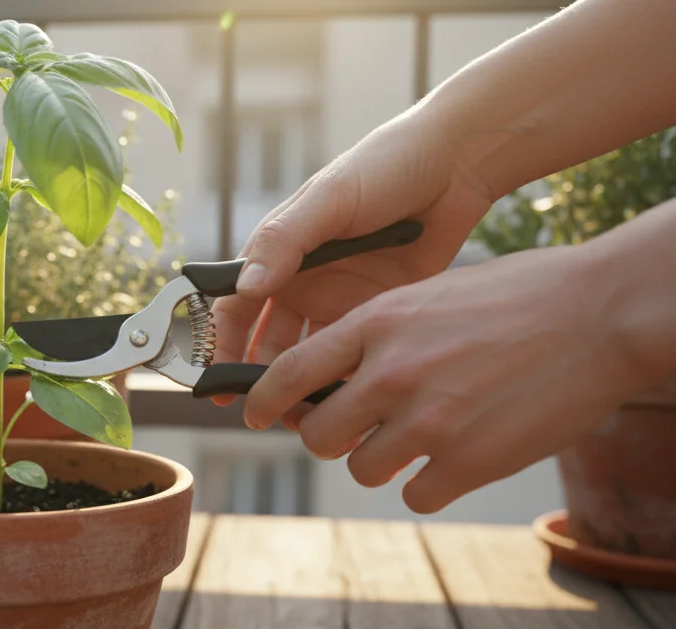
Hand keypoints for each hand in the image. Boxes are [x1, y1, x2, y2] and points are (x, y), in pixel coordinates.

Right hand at [210, 112, 494, 405]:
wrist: (456, 164)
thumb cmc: (384, 167)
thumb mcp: (329, 198)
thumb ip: (285, 241)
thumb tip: (245, 287)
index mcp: (279, 254)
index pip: (236, 309)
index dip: (223, 348)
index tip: (220, 386)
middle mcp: (302, 283)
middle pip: (268, 344)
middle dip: (261, 381)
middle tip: (265, 414)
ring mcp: (339, 301)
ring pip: (308, 358)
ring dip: (302, 387)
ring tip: (306, 417)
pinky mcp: (376, 314)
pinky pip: (351, 356)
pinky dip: (344, 381)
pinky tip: (348, 403)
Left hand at [243, 245, 652, 513]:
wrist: (602, 313)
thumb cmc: (521, 296)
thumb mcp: (431, 295)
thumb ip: (380, 335)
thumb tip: (338, 377)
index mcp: (377, 325)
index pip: (290, 374)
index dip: (264, 402)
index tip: (255, 415)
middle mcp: (391, 373)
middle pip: (320, 435)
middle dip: (333, 437)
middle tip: (360, 432)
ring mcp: (428, 421)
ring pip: (363, 469)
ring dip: (384, 462)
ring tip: (423, 438)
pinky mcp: (467, 461)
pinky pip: (416, 495)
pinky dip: (430, 485)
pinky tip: (458, 458)